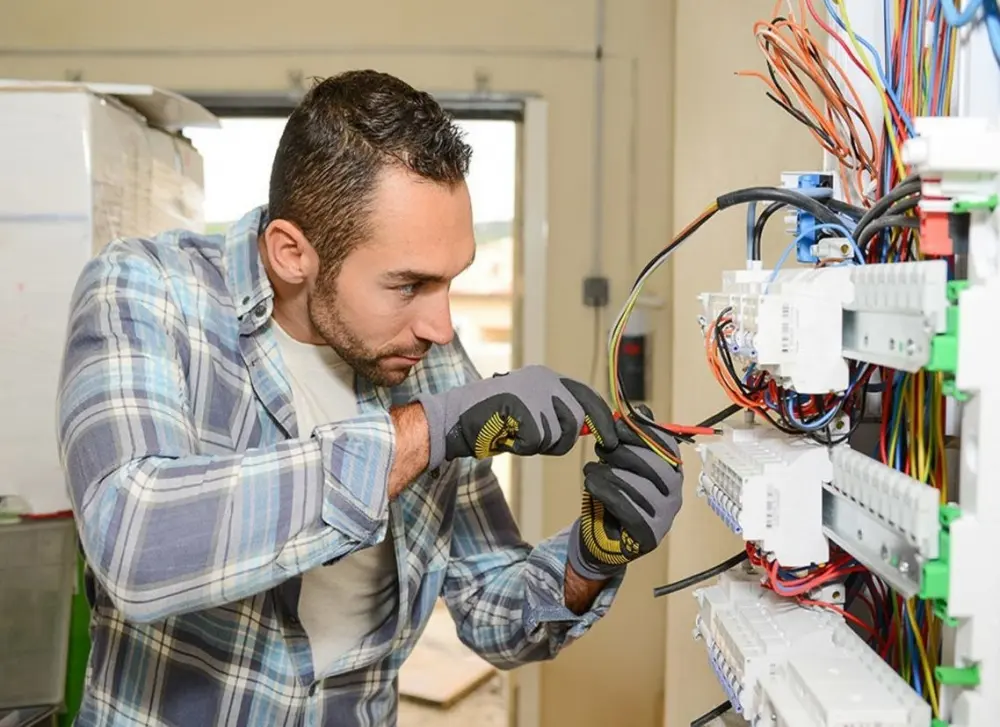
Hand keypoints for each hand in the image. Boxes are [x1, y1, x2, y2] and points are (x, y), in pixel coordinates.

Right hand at [416, 365, 617, 470]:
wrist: (455, 417)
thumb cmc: (493, 419)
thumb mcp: (531, 411)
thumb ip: (559, 415)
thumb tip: (592, 429)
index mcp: (547, 377)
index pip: (587, 396)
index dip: (602, 419)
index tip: (612, 439)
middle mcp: (544, 380)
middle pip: (575, 420)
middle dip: (561, 440)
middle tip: (535, 441)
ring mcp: (533, 393)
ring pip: (557, 435)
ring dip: (538, 444)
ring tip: (514, 433)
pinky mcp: (522, 408)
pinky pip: (536, 442)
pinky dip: (522, 448)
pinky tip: (506, 436)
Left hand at [568, 407, 683, 580]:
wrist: (604, 540)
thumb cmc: (616, 496)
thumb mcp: (622, 464)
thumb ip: (632, 440)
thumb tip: (643, 410)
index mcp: (673, 473)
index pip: (667, 446)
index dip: (643, 432)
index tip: (618, 424)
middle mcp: (674, 494)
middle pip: (655, 465)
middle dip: (624, 452)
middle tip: (600, 448)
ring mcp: (664, 516)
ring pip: (638, 486)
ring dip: (609, 472)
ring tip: (590, 469)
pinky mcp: (648, 535)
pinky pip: (627, 508)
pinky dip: (606, 492)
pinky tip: (590, 483)